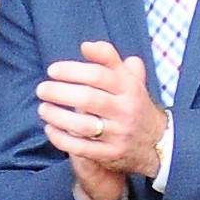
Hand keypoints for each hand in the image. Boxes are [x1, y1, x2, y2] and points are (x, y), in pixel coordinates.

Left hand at [39, 41, 164, 199]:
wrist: (157, 143)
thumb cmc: (133, 104)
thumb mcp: (129, 80)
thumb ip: (109, 60)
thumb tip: (87, 46)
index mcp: (130, 88)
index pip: (99, 75)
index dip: (72, 70)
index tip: (52, 70)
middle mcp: (125, 110)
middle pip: (88, 99)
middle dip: (59, 92)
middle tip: (42, 89)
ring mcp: (119, 134)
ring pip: (82, 125)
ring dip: (57, 116)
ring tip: (43, 108)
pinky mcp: (111, 154)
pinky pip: (81, 148)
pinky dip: (61, 138)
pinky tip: (50, 128)